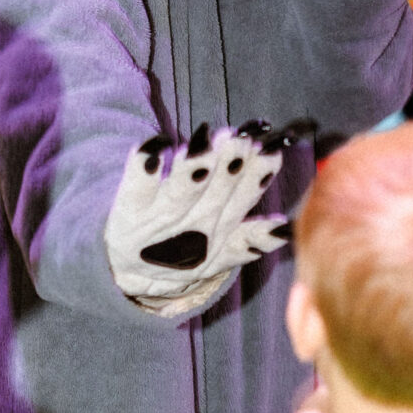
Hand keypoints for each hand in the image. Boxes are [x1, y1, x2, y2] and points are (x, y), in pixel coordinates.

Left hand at [104, 122, 301, 317]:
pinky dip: (143, 166)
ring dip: (196, 167)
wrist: (126, 274)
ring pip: (181, 190)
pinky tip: (155, 145)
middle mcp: (191, 223)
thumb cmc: (179, 254)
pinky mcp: (128, 209)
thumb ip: (251, 240)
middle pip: (215, 191)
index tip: (272, 150)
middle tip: (243, 138)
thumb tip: (287, 228)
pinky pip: (136, 186)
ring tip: (207, 142)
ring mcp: (158, 217)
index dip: (257, 176)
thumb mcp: (218, 256)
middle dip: (230, 165)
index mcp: (217, 229)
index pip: (242, 199)